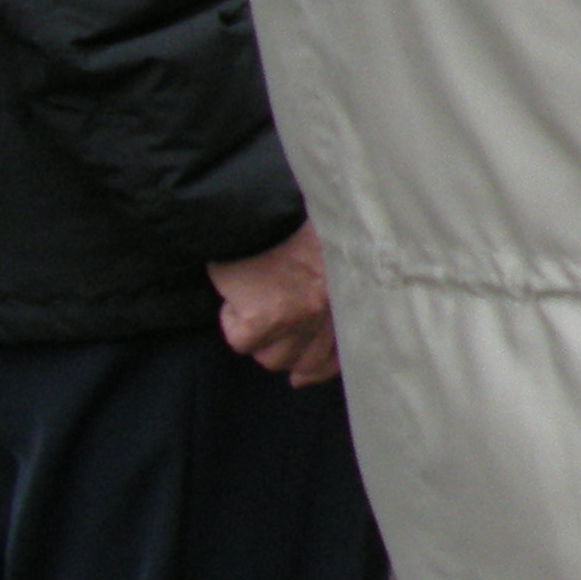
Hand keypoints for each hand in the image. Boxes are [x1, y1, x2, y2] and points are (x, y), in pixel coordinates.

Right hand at [209, 224, 339, 383]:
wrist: (260, 205)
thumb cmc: (293, 224)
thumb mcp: (327, 257)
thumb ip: (328, 295)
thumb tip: (309, 349)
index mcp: (348, 296)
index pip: (343, 351)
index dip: (321, 365)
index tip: (305, 374)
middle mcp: (327, 311)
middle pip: (307, 362)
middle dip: (285, 350)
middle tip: (269, 328)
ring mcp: (298, 317)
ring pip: (272, 357)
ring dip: (258, 336)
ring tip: (253, 297)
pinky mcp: (263, 318)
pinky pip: (242, 341)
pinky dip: (232, 320)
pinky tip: (237, 292)